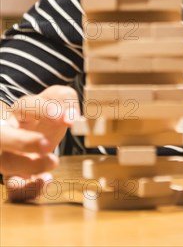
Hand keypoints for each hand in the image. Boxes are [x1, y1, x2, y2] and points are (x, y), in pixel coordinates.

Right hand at [0, 85, 79, 200]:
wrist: (36, 132)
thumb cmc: (46, 115)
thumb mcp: (57, 99)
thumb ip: (66, 99)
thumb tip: (70, 117)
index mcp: (20, 111)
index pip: (25, 106)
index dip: (42, 110)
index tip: (63, 117)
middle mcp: (9, 133)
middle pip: (2, 137)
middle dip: (23, 142)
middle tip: (47, 144)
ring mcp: (8, 155)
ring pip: (7, 163)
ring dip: (31, 166)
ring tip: (54, 161)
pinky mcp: (13, 175)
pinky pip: (13, 187)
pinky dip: (28, 189)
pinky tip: (46, 180)